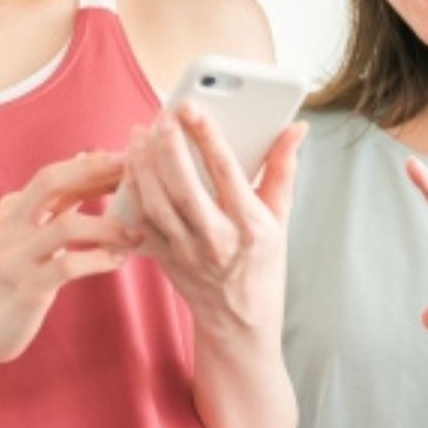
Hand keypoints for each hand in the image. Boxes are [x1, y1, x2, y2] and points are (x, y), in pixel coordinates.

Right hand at [0, 151, 138, 367]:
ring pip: (65, 225)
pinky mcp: (26, 289)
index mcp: (11, 212)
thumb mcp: (24, 236)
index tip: (126, 160)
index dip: (91, 165)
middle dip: (93, 171)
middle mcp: (9, 227)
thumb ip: (51, 203)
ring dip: (107, 226)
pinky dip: (98, 260)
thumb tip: (82, 158)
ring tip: (135, 233)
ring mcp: (15, 257)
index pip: (53, 176)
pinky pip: (67, 267)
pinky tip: (117, 261)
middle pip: (49, 182)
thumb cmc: (10, 282)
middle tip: (132, 171)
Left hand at [121, 105, 306, 339]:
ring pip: (157, 203)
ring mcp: (187, 253)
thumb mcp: (280, 219)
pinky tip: (132, 164)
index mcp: (252, 227)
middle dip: (169, 147)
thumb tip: (295, 128)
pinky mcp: (165, 260)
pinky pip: (142, 220)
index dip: (207, 136)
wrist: (238, 320)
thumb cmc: (262, 263)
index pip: (227, 172)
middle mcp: (218, 241)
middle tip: (161, 116)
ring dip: (144, 165)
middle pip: (184, 187)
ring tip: (140, 133)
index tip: (192, 107)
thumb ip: (283, 169)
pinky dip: (133, 189)